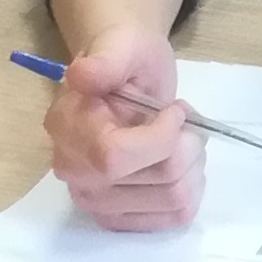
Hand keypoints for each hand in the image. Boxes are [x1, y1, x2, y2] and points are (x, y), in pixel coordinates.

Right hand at [45, 25, 199, 229]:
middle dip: (186, 145)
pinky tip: (180, 164)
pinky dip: (191, 188)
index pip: (117, 157)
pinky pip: (173, 217)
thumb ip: (106, 61)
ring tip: (183, 140)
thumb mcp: (122, 45)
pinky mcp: (118, 217)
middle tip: (181, 121)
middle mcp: (74, 173)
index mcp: (67, 130)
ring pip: (174, 199)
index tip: (175, 111)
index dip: (162, 137)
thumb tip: (81, 74)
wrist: (125, 79)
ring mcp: (95, 201)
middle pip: (157, 181)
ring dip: (194, 165)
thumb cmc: (125, 59)